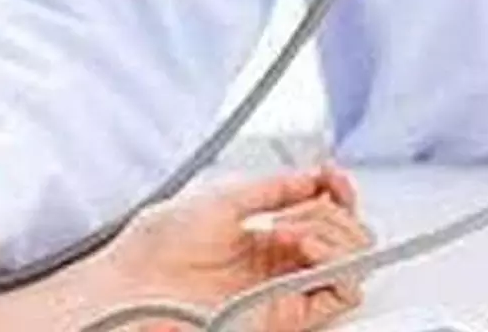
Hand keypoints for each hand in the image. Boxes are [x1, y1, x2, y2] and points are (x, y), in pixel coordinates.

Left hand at [106, 166, 373, 330]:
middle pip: (345, 236)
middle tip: (297, 205)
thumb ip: (272, 189)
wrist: (135, 283)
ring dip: (331, 233)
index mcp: (263, 233)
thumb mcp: (221, 198)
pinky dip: (336, 264)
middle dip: (332, 209)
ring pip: (352, 263)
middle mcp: (279, 262)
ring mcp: (285, 287)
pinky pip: (342, 294)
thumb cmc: (157, 244)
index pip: (323, 213)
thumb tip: (313, 177)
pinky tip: (304, 246)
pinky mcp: (287, 313)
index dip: (336, 191)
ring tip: (287, 226)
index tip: (330, 172)